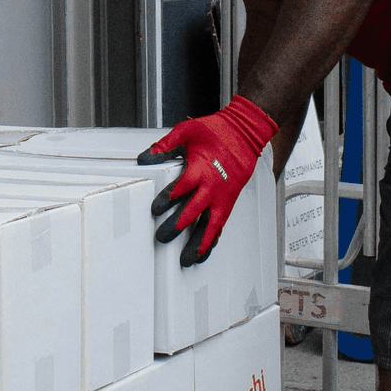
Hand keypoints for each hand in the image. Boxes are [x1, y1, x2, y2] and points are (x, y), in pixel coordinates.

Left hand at [140, 96, 277, 265]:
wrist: (246, 134)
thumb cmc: (217, 131)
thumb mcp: (186, 132)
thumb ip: (164, 146)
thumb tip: (145, 157)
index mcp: (200, 168)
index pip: (181, 188)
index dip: (167, 199)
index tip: (156, 209)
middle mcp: (212, 186)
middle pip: (193, 211)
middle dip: (177, 226)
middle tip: (163, 237)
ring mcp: (222, 197)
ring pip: (211, 225)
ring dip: (199, 242)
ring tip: (188, 258)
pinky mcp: (229, 201)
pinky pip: (221, 224)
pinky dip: (212, 238)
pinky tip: (205, 250)